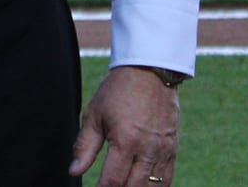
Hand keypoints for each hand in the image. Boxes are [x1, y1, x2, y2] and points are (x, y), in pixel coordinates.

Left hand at [69, 67, 179, 185]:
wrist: (150, 71)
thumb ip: (85, 146)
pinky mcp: (173, 148)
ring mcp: (163, 150)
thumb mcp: (95, 115)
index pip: (113, 181)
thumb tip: (74, 171)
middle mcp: (147, 148)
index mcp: (126, 140)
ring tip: (125, 185)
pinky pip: (167, 178)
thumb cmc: (119, 91)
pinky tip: (143, 186)